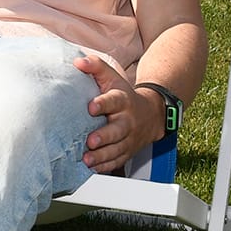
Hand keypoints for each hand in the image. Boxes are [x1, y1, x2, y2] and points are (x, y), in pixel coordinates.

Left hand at [75, 55, 162, 173]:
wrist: (152, 114)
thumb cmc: (123, 95)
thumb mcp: (112, 77)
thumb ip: (96, 67)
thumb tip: (78, 62)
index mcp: (123, 100)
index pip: (114, 101)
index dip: (103, 104)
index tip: (91, 107)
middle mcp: (127, 120)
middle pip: (117, 129)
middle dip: (104, 136)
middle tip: (91, 141)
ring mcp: (129, 138)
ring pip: (117, 148)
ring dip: (102, 155)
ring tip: (87, 159)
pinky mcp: (127, 151)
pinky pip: (118, 161)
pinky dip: (106, 166)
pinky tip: (93, 168)